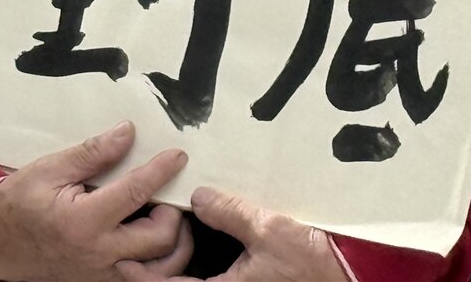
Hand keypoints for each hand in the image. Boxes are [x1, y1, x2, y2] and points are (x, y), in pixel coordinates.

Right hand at [0, 121, 191, 281]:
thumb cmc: (18, 203)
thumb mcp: (50, 169)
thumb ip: (92, 153)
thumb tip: (127, 133)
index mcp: (83, 222)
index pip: (136, 193)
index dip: (161, 171)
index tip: (177, 156)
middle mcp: (98, 254)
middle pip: (159, 239)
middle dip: (173, 212)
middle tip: (170, 190)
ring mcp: (101, 275)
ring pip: (159, 270)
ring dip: (175, 244)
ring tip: (170, 217)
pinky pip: (142, 280)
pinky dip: (158, 263)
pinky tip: (157, 241)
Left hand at [118, 188, 345, 281]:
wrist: (349, 274)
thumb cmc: (312, 260)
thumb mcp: (268, 230)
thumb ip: (230, 212)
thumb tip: (198, 197)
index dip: (143, 277)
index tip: (121, 264)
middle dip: (158, 274)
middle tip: (130, 255)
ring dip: (179, 272)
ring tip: (162, 248)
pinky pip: (217, 281)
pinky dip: (202, 269)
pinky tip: (201, 247)